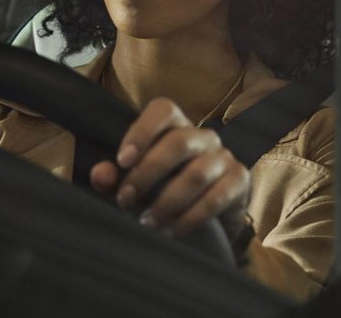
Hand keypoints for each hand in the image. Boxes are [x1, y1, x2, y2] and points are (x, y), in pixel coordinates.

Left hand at [89, 97, 250, 238]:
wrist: (208, 221)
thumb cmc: (163, 193)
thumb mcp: (134, 185)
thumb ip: (113, 178)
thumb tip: (100, 174)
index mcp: (175, 126)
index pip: (163, 110)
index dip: (142, 132)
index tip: (121, 160)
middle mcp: (202, 136)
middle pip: (178, 142)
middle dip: (147, 173)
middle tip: (126, 200)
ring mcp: (224, 156)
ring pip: (197, 173)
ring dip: (167, 201)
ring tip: (147, 222)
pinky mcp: (240, 180)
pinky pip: (216, 197)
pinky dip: (190, 218)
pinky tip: (172, 231)